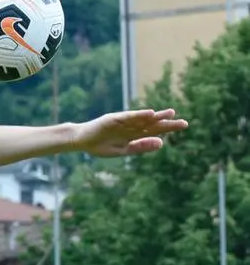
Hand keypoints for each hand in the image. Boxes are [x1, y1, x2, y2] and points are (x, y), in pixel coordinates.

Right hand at [73, 109, 187, 156]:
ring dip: (156, 117)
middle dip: (166, 123)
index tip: (182, 126)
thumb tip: (162, 143)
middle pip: (151, 124)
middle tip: (184, 123)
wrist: (80, 141)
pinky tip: (150, 113)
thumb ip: (141, 147)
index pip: (154, 130)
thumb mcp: (123, 150)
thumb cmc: (99, 146)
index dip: (167, 128)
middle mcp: (130, 126)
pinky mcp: (113, 119)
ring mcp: (122, 121)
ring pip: (142, 119)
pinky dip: (138, 115)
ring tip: (170, 114)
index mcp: (133, 134)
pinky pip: (128, 117)